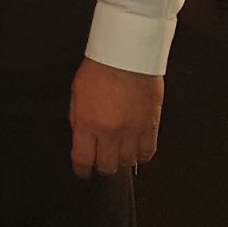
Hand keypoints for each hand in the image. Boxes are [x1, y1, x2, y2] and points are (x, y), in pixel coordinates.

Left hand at [68, 58, 162, 178]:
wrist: (128, 55)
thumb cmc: (99, 68)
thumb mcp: (77, 93)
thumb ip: (78, 118)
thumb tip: (81, 137)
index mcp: (87, 123)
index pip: (83, 159)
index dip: (81, 169)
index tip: (82, 171)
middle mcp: (110, 132)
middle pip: (107, 166)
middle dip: (102, 167)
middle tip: (101, 162)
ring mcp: (132, 131)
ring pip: (128, 162)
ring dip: (122, 160)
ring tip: (119, 153)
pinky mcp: (151, 126)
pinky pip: (148, 152)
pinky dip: (142, 155)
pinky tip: (137, 151)